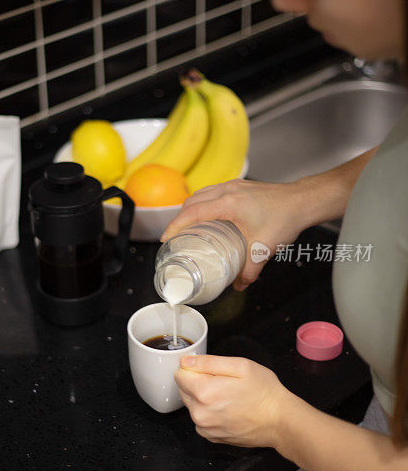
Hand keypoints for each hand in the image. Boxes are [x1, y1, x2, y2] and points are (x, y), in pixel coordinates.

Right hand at [161, 179, 307, 290]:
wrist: (302, 201)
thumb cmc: (285, 218)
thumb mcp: (264, 248)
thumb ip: (250, 270)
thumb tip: (239, 285)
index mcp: (228, 203)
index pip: (192, 212)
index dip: (176, 225)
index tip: (167, 238)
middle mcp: (227, 190)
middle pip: (192, 201)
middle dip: (179, 218)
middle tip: (175, 236)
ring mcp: (233, 186)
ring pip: (201, 194)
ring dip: (190, 208)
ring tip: (188, 226)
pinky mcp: (239, 186)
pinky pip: (212, 191)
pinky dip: (203, 202)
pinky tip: (208, 216)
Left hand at [175, 354, 293, 447]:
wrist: (280, 421)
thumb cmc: (264, 393)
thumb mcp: (240, 366)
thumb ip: (208, 362)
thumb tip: (186, 362)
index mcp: (204, 392)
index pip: (180, 374)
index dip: (195, 369)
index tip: (211, 370)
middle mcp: (200, 413)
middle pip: (184, 390)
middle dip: (198, 383)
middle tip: (224, 383)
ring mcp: (205, 428)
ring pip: (192, 405)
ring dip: (204, 399)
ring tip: (229, 397)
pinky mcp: (211, 437)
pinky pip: (201, 419)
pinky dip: (210, 413)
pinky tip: (228, 410)